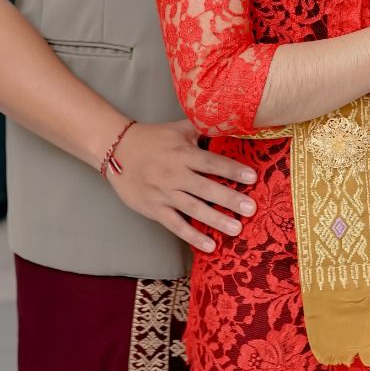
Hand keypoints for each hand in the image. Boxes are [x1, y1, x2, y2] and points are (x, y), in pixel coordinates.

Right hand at [104, 119, 256, 253]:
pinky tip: (209, 246)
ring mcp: (164, 193)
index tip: (252, 178)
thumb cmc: (153, 139)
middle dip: (229, 199)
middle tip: (251, 209)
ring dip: (215, 220)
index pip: (211, 162)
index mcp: (182, 153)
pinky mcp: (154, 209)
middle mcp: (174, 174)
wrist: (116, 150)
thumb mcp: (178, 129)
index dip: (232, 170)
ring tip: (236, 229)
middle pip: (206, 188)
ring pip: (193, 209)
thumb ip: (203, 129)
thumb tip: (230, 124)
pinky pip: (175, 225)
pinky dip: (192, 236)